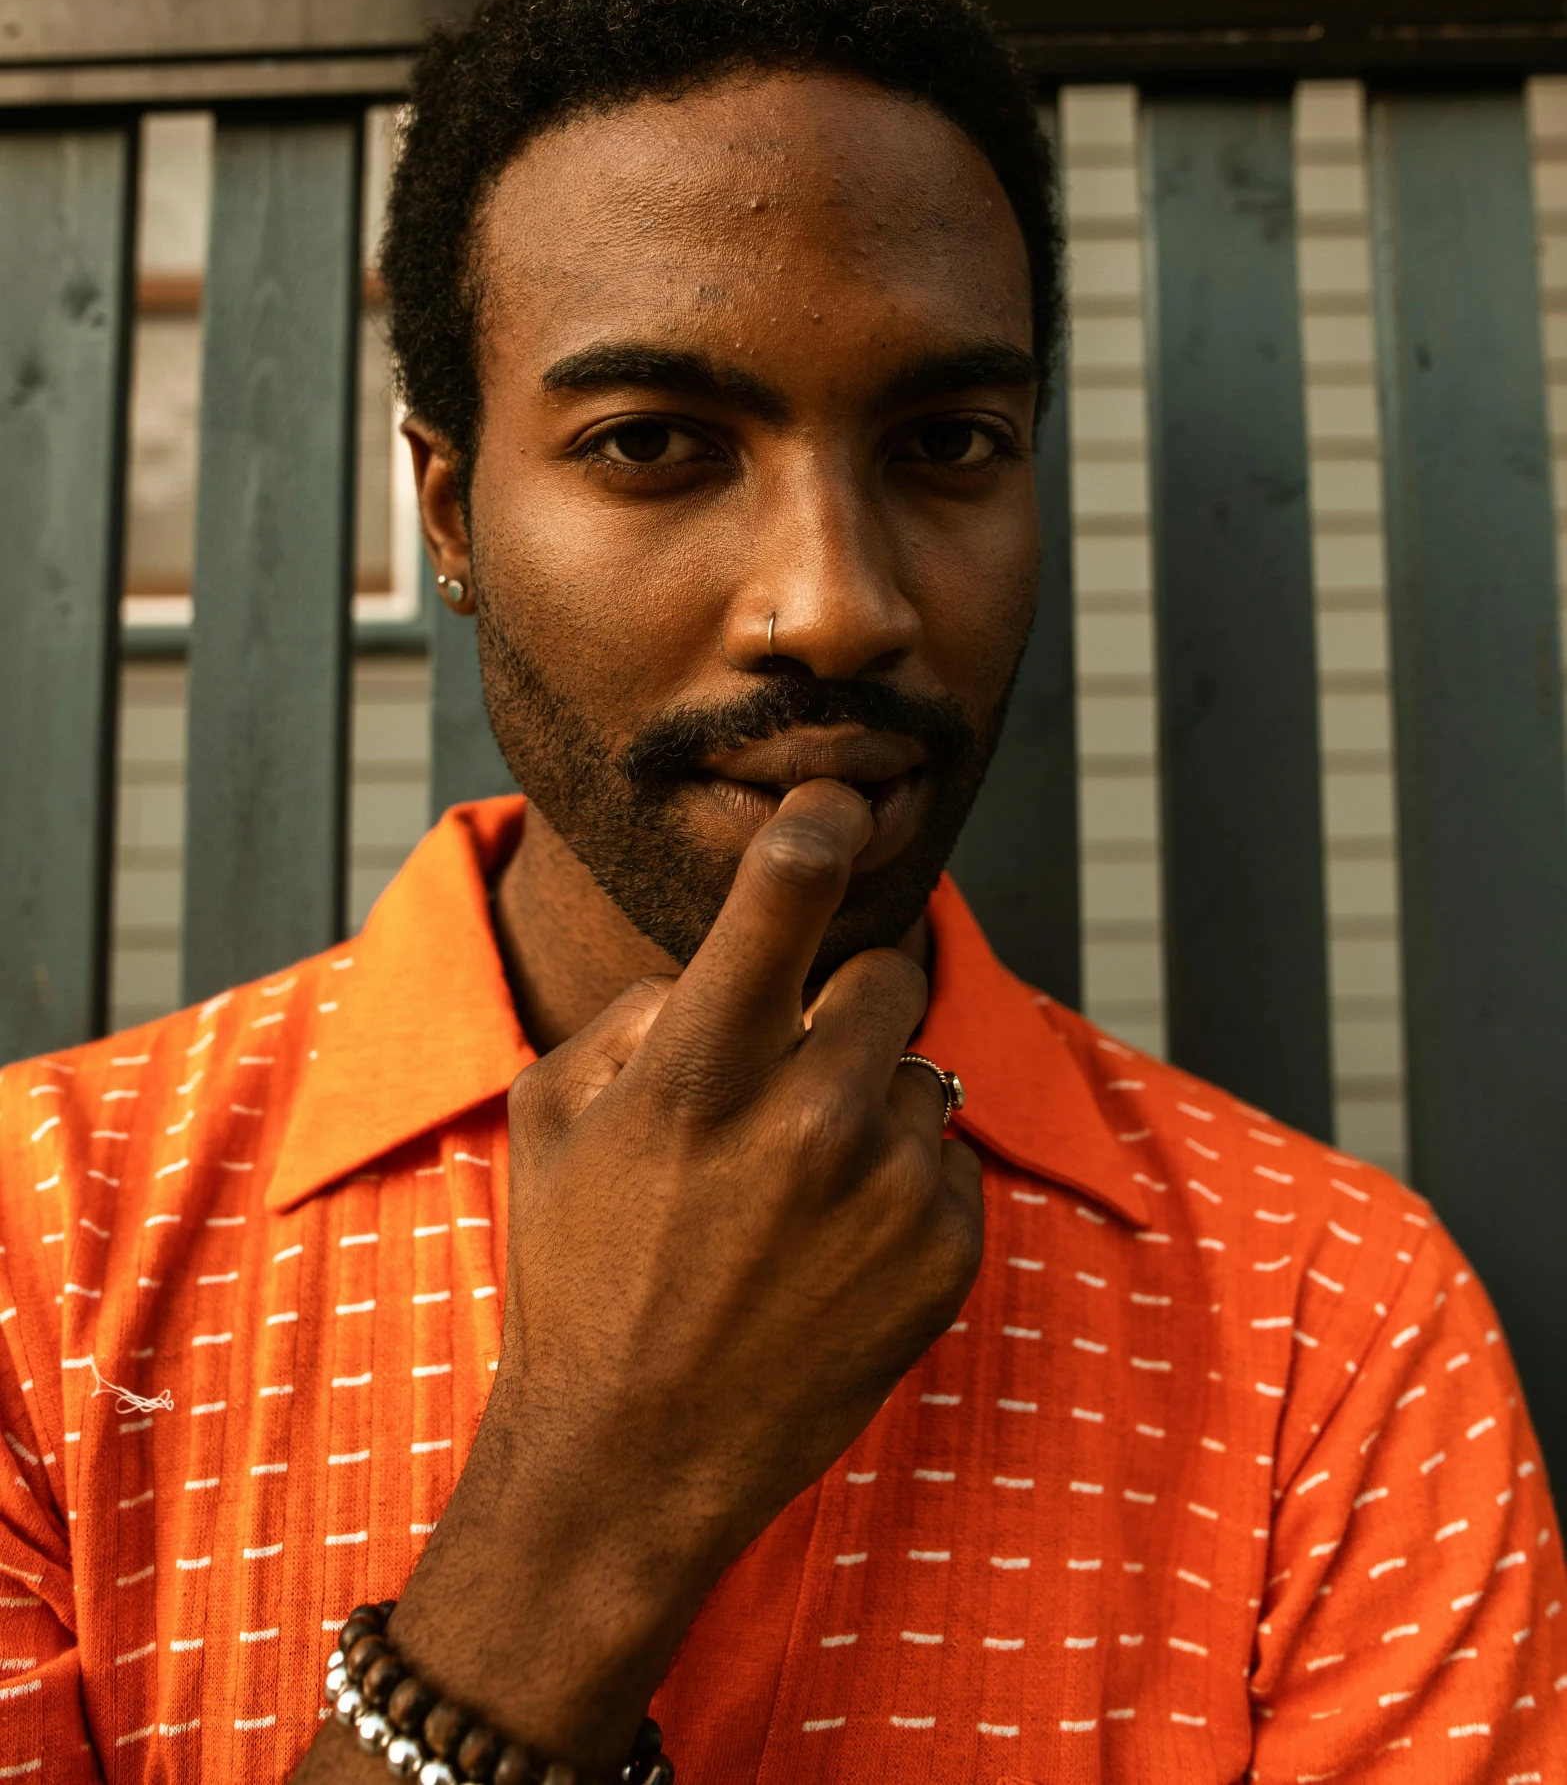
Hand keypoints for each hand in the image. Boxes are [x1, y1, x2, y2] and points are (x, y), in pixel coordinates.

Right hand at [384, 780, 983, 1773]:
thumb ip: (641, 1011)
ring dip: (870, 1101)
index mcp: (701, 1072)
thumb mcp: (554, 1115)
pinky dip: (901, 1183)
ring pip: (919, 1070)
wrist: (630, 1465)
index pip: (788, 890)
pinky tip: (832, 1247)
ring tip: (797, 1188)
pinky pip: (946, 1158)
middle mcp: (810, 1120)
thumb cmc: (580, 1278)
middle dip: (840, 1000)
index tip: (842, 796)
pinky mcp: (947, 1255)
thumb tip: (725, 968)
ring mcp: (889, 1192)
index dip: (819, 823)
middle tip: (792, 1066)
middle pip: (884, 972)